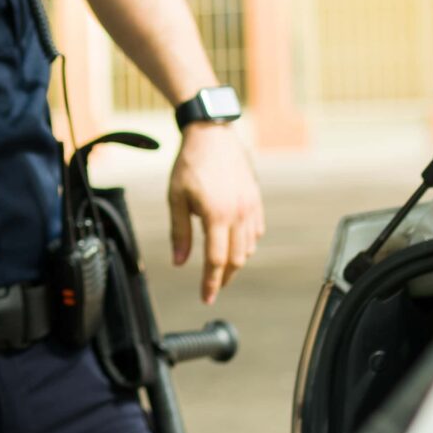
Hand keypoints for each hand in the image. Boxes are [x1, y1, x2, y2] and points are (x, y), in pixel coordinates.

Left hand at [168, 122, 264, 304]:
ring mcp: (251, 206)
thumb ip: (179, 232)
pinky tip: (234, 244)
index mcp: (217, 215)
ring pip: (249, 247)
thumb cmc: (190, 164)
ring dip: (235, 261)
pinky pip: (256, 231)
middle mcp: (239, 214)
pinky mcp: (256, 199)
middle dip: (224, 277)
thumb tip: (179, 262)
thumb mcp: (176, 198)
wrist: (212, 134)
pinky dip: (247, 243)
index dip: (211, 283)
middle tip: (212, 287)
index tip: (206, 298)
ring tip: (220, 267)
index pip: (216, 260)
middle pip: (236, 259)